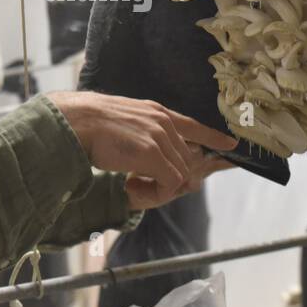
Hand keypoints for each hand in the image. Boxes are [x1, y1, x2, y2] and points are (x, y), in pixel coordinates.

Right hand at [48, 91, 238, 209]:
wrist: (75, 122)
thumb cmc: (89, 124)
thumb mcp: (124, 122)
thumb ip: (143, 135)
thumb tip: (153, 158)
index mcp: (157, 112)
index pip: (193, 126)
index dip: (213, 137)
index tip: (230, 144)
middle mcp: (164, 123)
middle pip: (185, 162)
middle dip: (167, 180)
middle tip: (134, 186)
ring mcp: (160, 138)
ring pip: (178, 176)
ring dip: (156, 189)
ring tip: (127, 185)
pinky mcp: (153, 155)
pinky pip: (169, 185)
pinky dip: (152, 193)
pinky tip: (128, 186)